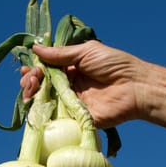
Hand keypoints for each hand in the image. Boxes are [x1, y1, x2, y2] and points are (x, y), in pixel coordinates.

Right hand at [20, 41, 145, 128]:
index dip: (35, 69)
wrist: (136, 87)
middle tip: (32, 77)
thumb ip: (60, 54)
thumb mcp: (86, 52)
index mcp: (73, 70)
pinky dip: (43, 112)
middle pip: (42, 87)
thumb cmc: (115, 65)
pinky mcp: (77, 119)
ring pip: (45, 102)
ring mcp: (73, 104)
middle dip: (31, 82)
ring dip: (33, 95)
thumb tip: (35, 48)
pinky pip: (57, 118)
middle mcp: (71, 87)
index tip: (29, 67)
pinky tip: (36, 103)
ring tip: (30, 87)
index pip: (47, 70)